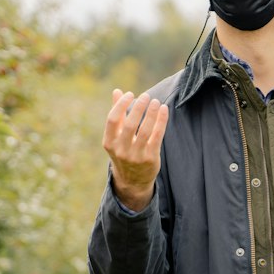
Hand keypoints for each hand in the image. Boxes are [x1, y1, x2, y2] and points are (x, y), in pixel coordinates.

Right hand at [103, 89, 169, 210]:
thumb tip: (117, 91)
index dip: (121, 105)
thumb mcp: (116, 137)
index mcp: (109, 143)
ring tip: (156, 102)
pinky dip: (161, 121)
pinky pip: (157, 136)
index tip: (130, 94)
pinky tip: (164, 110)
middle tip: (147, 96)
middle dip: (139, 107)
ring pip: (145, 130)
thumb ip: (118, 115)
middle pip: (130, 124)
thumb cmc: (124, 152)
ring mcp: (136, 156)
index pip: (112, 120)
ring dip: (152, 113)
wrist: (133, 181)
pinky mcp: (150, 159)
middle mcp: (121, 150)